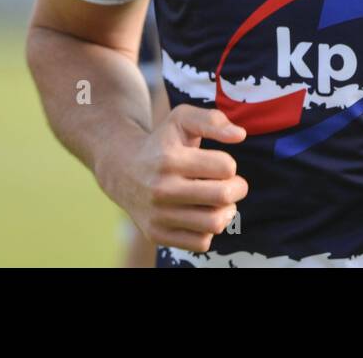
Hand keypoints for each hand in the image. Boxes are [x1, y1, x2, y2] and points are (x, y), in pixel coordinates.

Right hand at [100, 104, 248, 253]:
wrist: (122, 170)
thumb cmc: (161, 141)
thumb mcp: (181, 118)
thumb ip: (212, 120)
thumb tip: (240, 135)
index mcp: (170, 159)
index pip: (225, 167)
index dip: (230, 165)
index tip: (221, 164)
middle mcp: (161, 189)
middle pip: (223, 196)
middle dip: (237, 188)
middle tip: (232, 184)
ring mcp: (158, 215)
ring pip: (214, 223)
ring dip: (227, 211)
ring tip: (219, 201)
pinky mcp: (157, 234)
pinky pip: (201, 242)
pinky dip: (209, 230)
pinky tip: (203, 215)